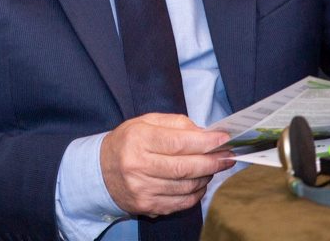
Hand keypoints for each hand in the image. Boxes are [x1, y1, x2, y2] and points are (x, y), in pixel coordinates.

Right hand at [100, 113, 232, 217]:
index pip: (178, 142)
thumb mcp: (145, 122)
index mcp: (138, 139)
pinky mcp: (147, 206)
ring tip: (214, 167)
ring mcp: (142, 189)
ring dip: (206, 177)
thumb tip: (204, 133)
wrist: (100, 171)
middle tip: (228, 156)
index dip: (205, 142)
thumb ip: (175, 123)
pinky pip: (180, 202)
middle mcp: (138, 165)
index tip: (224, 139)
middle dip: (212, 162)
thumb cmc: (128, 142)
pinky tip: (201, 183)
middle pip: (185, 167)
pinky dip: (196, 193)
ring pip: (186, 186)